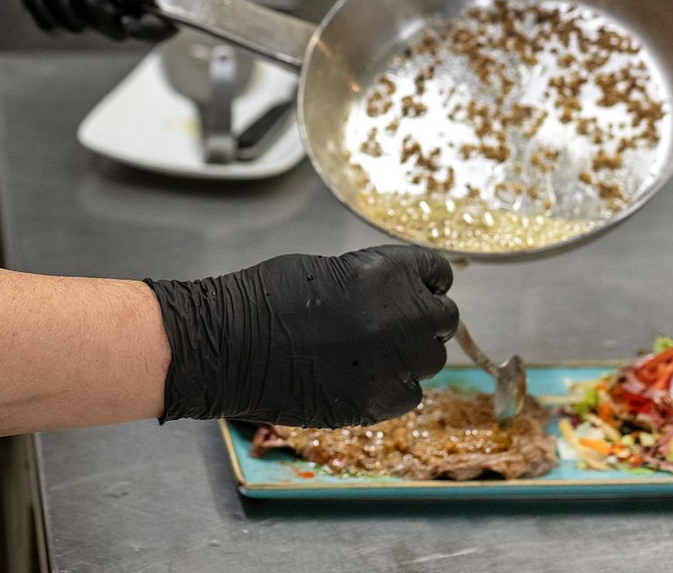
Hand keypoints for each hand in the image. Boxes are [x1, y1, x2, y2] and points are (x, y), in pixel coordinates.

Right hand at [145, 246, 457, 427]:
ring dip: (410, 353)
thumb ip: (376, 282)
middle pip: (443, 318)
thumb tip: (401, 295)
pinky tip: (360, 374)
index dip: (425, 280)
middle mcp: (400, 318)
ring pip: (430, 360)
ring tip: (371, 349)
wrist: (229, 344)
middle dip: (421, 317)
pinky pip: (408, 393)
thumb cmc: (266, 297)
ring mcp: (392, 364)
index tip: (417, 287)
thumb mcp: (330, 269)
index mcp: (387, 273)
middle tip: (392, 322)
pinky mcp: (376, 403)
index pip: (437, 272)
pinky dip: (392, 385)